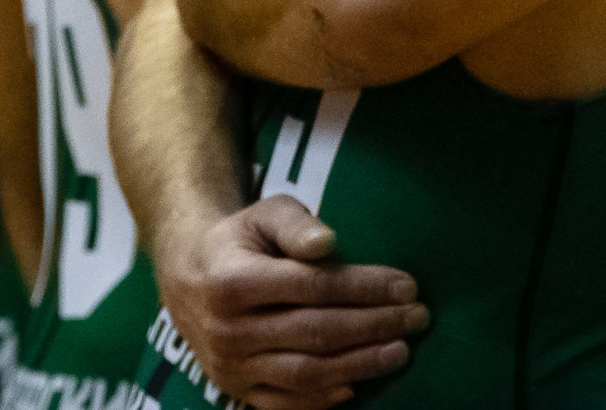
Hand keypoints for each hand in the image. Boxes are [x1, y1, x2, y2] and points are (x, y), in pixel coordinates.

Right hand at [154, 194, 429, 408]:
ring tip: (400, 351)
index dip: (365, 288)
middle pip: (316, 332)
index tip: (408, 286)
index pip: (313, 287)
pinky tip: (358, 384)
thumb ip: (296, 224)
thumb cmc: (240, 241)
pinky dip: (323, 399)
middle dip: (374, 326)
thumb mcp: (264, 214)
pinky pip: (284, 404)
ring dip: (360, 364)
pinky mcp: (235, 390)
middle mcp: (229, 330)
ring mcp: (230, 366)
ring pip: (305, 373)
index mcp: (232, 282)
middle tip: (418, 317)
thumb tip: (329, 243)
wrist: (187, 280)